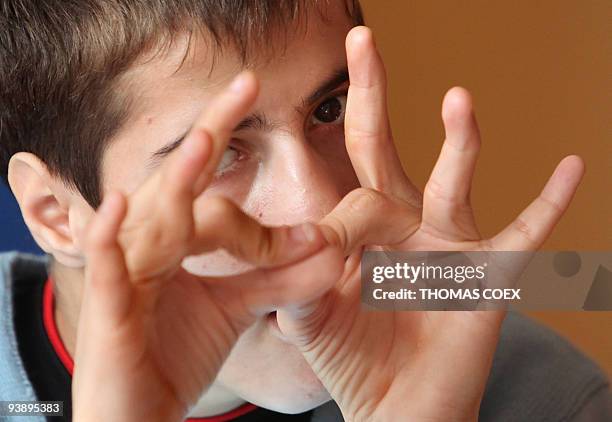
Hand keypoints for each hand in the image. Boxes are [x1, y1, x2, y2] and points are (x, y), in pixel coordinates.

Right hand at [72, 72, 343, 421]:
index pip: (208, 186)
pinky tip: (122, 205)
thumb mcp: (234, 307)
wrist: (135, 415)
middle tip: (246, 84)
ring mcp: (124, 278)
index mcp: (175, 242)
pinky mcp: (107, 317)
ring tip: (207, 136)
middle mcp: (146, 248)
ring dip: (177, 179)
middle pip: (179, 183)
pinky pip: (109, 272)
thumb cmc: (173, 353)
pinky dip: (112, 240)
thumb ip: (276, 276)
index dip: (235, 151)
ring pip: (150, 221)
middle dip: (210, 136)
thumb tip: (329, 247)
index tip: (263, 103)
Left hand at [277, 26, 584, 421]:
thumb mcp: (305, 312)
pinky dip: (547, 205)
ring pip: (452, 182)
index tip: (324, 252)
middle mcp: (403, 223)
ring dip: (459, 142)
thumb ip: (286, 272)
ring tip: (456, 97)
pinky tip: (570, 167)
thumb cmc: (348, 357)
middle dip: (372, 95)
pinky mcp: (484, 276)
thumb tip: (267, 236)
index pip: (342, 194)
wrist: (394, 406)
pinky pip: (523, 236)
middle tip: (362, 40)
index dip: (331, 219)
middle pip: (383, 149)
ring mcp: (446, 245)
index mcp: (358, 230)